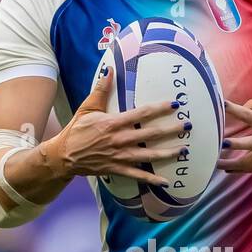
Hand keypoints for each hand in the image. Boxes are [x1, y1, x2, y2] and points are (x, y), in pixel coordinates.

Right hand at [42, 65, 190, 185]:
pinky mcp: (117, 169)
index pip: (141, 114)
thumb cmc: (76, 130)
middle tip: (187, 126)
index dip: (159, 109)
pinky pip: (137, 175)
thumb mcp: (87, 107)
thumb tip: (110, 70)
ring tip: (183, 150)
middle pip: (149, 134)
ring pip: (148, 155)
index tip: (174, 105)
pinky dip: (152, 179)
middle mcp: (119, 140)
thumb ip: (101, 89)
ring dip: (167, 153)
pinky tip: (166, 181)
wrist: (64, 155)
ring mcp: (119, 156)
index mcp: (113, 123)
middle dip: (170, 130)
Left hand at [216, 98, 251, 172]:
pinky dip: (240, 169)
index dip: (234, 110)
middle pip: (245, 144)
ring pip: (247, 162)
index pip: (248, 114)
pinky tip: (228, 169)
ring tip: (215, 163)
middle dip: (230, 145)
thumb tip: (242, 107)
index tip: (222, 105)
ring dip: (230, 164)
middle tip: (215, 144)